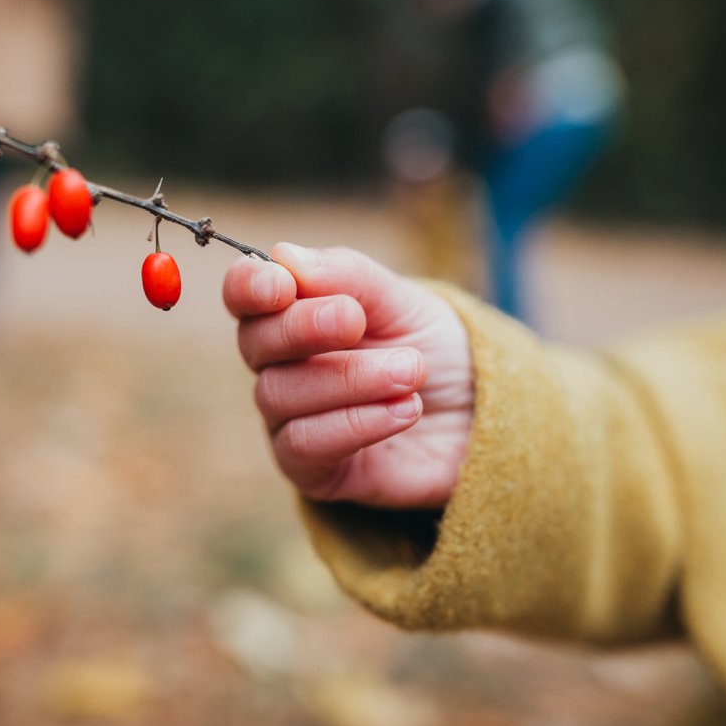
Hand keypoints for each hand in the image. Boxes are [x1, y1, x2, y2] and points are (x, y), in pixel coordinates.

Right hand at [224, 243, 473, 508]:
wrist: (480, 415)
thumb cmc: (433, 350)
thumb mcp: (404, 301)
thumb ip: (349, 277)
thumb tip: (284, 256)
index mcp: (292, 312)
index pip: (245, 295)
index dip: (250, 286)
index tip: (282, 284)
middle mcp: (280, 366)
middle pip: (256, 343)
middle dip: (302, 327)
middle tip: (355, 320)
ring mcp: (291, 419)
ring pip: (280, 394)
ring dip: (349, 378)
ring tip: (411, 371)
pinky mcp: (313, 470)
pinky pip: (303, 446)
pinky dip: (354, 422)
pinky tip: (403, 409)